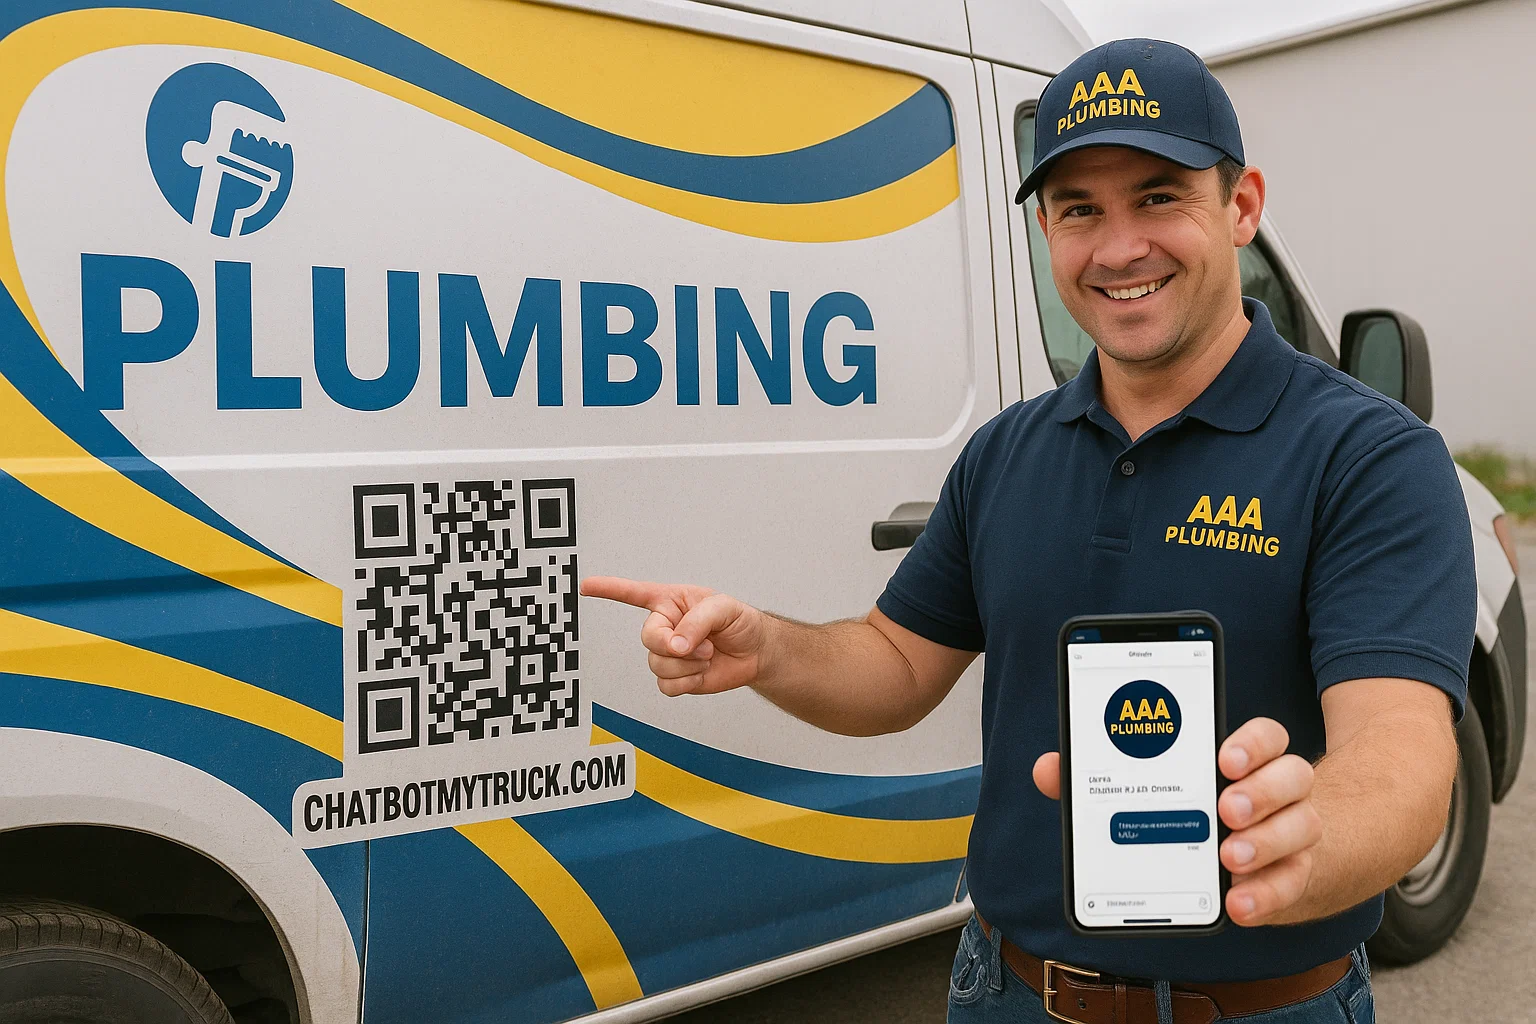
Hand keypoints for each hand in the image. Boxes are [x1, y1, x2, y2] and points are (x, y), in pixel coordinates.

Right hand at [580, 576, 768, 695]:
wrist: (756, 652)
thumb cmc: (740, 621)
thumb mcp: (724, 608)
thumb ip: (697, 620)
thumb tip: (676, 644)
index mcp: (671, 601)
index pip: (634, 593)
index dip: (608, 589)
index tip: (585, 586)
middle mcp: (665, 627)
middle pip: (648, 638)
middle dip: (673, 644)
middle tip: (700, 645)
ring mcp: (669, 654)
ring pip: (657, 665)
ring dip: (687, 664)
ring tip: (708, 654)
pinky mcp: (676, 678)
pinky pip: (667, 686)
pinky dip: (688, 682)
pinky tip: (702, 672)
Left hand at [1031, 717, 1320, 926]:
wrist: (1261, 856)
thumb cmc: (1194, 809)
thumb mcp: (1155, 788)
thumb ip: (1100, 776)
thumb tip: (1049, 770)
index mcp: (1243, 758)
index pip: (1265, 735)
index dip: (1250, 742)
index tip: (1222, 759)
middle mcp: (1278, 789)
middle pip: (1292, 774)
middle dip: (1260, 791)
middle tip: (1225, 809)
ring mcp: (1292, 831)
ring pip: (1303, 825)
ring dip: (1267, 842)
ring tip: (1229, 857)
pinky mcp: (1293, 874)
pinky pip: (1292, 881)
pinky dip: (1267, 894)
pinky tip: (1237, 903)